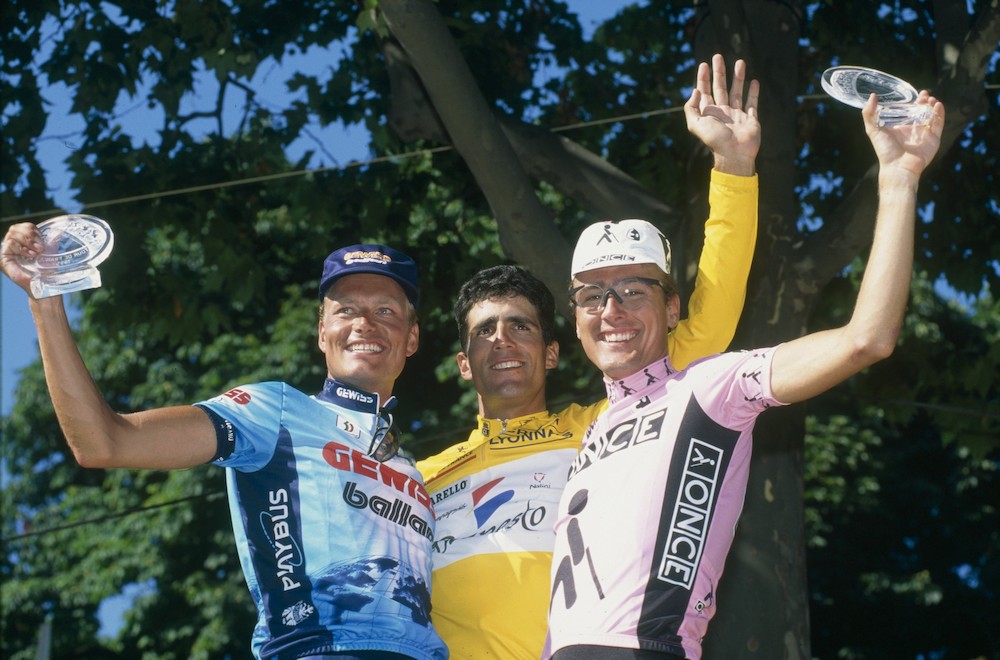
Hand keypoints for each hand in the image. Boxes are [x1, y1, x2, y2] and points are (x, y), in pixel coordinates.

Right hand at [1, 222, 44, 294]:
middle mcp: (14, 244)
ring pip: (12, 234)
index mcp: (24, 241)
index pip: (24, 226)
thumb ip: (51, 241)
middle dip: (30, 235)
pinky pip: (10, 244)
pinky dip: (22, 248)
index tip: (42, 240)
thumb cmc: (46, 270)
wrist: (43, 284)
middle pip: (16, 228)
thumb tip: (60, 230)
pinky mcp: (4, 257)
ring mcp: (8, 250)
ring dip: (27, 241)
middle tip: (40, 247)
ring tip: (36, 253)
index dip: (33, 229)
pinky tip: (30, 255)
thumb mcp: (50, 252)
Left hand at [684, 53, 760, 175]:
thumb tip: (695, 90)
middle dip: (719, 72)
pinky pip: (752, 103)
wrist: (734, 154)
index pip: (705, 91)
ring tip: (739, 62)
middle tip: (718, 56)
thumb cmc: (715, 140)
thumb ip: (691, 107)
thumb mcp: (695, 124)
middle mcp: (722, 112)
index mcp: (709, 113)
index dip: (703, 78)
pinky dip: (753, 92)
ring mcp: (737, 115)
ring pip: (737, 91)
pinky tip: (754, 81)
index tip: (704, 64)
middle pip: (720, 87)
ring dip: (738, 77)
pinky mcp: (750, 119)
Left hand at [863, 91, 944, 181]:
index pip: (908, 111)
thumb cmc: (885, 150)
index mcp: (900, 127)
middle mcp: (912, 130)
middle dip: (923, 102)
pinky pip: (939, 124)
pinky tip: (937, 105)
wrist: (899, 166)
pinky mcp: (933, 139)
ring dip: (932, 106)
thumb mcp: (873, 130)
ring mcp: (924, 134)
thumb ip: (869, 114)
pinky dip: (939, 114)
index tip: (914, 94)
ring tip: (930, 99)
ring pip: (931, 116)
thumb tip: (872, 96)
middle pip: (921, 112)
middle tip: (924, 94)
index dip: (912, 102)